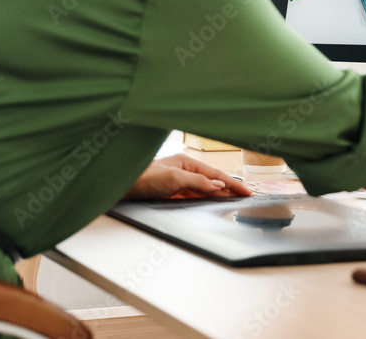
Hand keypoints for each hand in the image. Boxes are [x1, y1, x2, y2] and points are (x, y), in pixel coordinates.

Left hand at [122, 153, 251, 200]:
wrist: (119, 187)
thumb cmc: (142, 178)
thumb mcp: (173, 179)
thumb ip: (198, 182)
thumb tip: (218, 187)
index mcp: (186, 162)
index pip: (215, 175)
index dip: (232, 184)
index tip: (247, 192)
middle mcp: (182, 170)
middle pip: (211, 180)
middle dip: (228, 187)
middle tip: (245, 196)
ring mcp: (176, 182)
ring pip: (203, 188)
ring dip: (218, 194)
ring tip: (232, 200)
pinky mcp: (169, 193)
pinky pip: (193, 195)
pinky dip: (204, 199)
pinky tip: (209, 202)